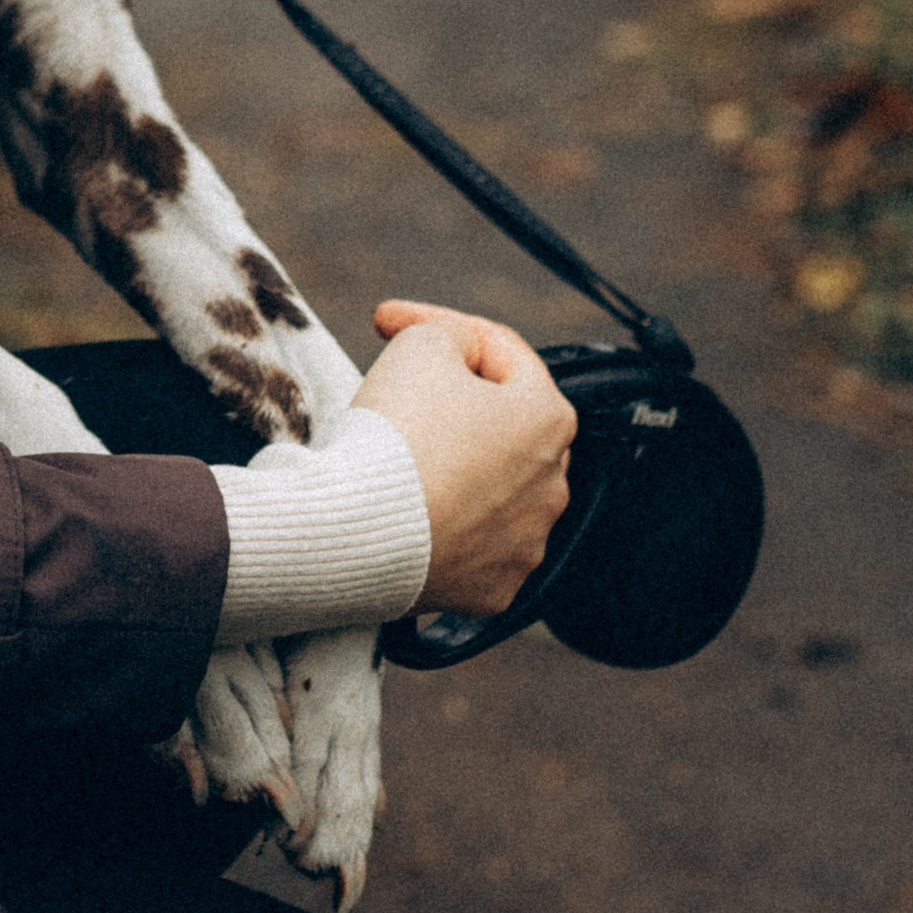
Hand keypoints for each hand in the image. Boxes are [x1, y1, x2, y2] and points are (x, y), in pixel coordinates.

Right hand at [353, 302, 574, 623]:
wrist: (358, 530)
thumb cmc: (396, 433)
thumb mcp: (422, 344)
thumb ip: (451, 334)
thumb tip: (458, 354)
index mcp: (551, 419)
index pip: (500, 353)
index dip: (437, 324)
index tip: (383, 322)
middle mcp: (554, 487)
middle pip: (501, 425)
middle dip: (455, 402)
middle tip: (397, 391)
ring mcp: (526, 545)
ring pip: (489, 489)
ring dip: (454, 467)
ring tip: (397, 459)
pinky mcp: (493, 590)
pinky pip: (471, 545)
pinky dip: (444, 526)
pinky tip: (408, 512)